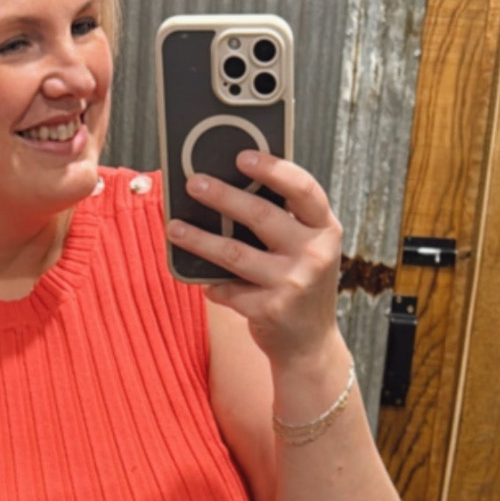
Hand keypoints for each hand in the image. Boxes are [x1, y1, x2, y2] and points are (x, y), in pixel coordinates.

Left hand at [166, 152, 342, 368]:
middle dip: (221, 196)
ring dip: (198, 239)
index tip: (242, 156)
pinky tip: (204, 282)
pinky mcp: (270, 310)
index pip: (302, 188)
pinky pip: (227, 289)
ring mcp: (293, 284)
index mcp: (325, 229)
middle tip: (193, 183)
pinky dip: (212, 285)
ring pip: (233, 253)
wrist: (308, 344)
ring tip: (174, 227)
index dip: (272, 169)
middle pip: (260, 215)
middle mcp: (315, 254)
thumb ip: (282, 221)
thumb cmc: (299, 283)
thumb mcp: (306, 248)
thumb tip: (228, 185)